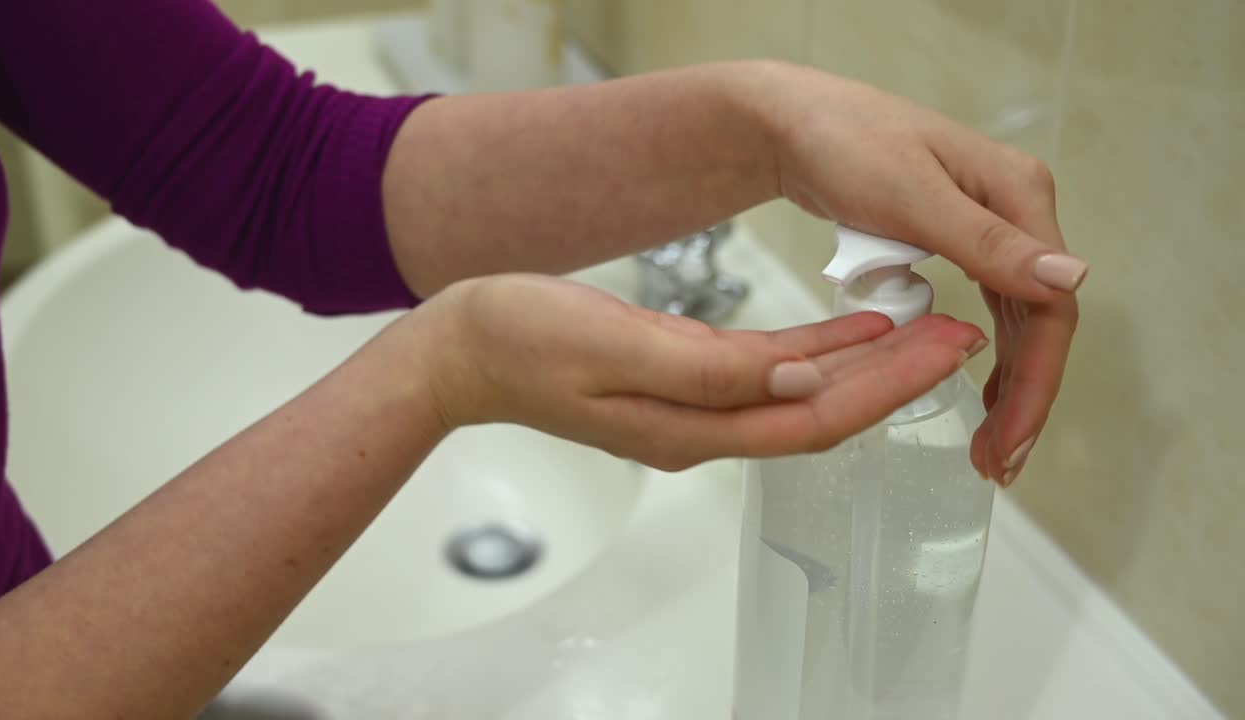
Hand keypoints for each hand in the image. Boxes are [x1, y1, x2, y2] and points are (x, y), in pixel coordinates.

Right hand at [413, 274, 984, 471]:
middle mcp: (702, 430)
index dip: (885, 384)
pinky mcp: (681, 386)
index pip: (812, 415)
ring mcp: (690, 412)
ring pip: (800, 397)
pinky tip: (847, 329)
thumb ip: (709, 370)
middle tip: (961, 335)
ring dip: (866, 366)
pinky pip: (765, 377)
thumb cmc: (521, 342)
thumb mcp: (613, 346)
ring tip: (927, 329)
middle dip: (896, 378)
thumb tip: (799, 379)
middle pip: (821, 412)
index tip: (944, 347)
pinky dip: (814, 354)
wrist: (460, 350)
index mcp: (690, 427)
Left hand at [748, 63, 1084, 484]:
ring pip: (1015, 320)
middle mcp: (1014, 212)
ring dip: (1008, 384)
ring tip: (990, 447)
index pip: (1049, 307)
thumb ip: (984, 241)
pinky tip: (977, 395)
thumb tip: (1071, 281)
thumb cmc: (843, 145)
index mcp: (1017, 196)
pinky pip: (985, 308)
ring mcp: (987, 226)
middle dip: (1023, 396)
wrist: (792, 121)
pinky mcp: (956, 240)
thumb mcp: (909, 194)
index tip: (1008, 443)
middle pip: (1038, 320)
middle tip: (997, 464)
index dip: (1035, 381)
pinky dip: (982, 355)